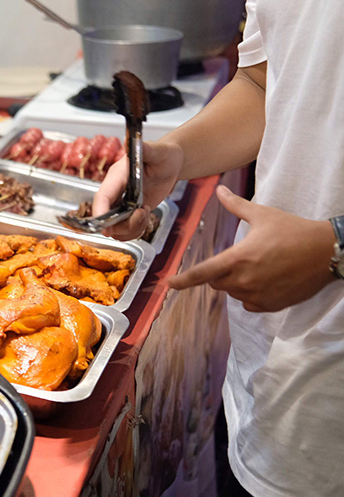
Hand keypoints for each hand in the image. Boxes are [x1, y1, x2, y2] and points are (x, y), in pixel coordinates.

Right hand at [92, 141, 183, 239]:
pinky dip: (136, 231)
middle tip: (143, 213)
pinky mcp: (129, 214)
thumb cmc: (163, 154)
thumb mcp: (157, 151)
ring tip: (145, 213)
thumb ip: (145, 148)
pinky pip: (125, 232)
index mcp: (116, 176)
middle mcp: (115, 192)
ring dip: (132, 228)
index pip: (102, 196)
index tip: (105, 228)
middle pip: (106, 219)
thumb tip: (129, 140)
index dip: (100, 213)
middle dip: (123, 225)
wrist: (170, 164)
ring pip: (116, 229)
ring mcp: (121, 205)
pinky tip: (145, 216)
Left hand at [169, 185, 336, 311]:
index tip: (170, 284)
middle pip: (216, 282)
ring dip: (236, 282)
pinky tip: (266, 280)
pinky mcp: (270, 305)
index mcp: (238, 258)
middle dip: (220, 271)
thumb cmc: (294, 231)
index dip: (183, 280)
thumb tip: (220, 191)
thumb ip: (236, 206)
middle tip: (240, 258)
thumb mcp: (263, 215)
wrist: (327, 252)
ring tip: (259, 266)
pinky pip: (249, 303)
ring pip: (233, 293)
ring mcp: (257, 295)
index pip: (202, 273)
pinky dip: (251, 294)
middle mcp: (244, 280)